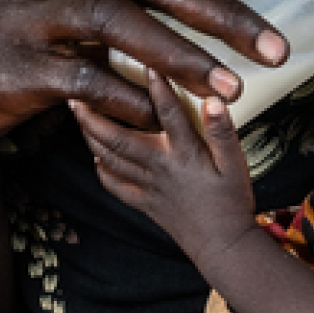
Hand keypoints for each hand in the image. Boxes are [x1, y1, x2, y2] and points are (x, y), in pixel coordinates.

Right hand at [0, 0, 295, 141]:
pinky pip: (80, 81)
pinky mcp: (13, 66)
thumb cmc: (24, 33)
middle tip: (275, 46)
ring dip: (182, 58)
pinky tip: (159, 116)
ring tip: (232, 88)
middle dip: (221, 12)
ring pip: (118, 24)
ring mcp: (29, 14)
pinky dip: (124, 97)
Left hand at [69, 68, 257, 260]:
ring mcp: (149, 187)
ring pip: (110, 160)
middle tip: (76, 96)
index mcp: (185, 154)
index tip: (146, 64)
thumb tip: (212, 100)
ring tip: (79, 118)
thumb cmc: (233, 204)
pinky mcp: (145, 203)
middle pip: (119, 139)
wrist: (224, 247)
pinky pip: (116, 186)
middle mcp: (160, 168)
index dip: (157, 87)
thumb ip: (223, 131)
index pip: (168, 113)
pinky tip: (96, 158)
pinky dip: (102, 171)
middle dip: (94, 116)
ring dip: (91, 138)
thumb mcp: (237, 164)